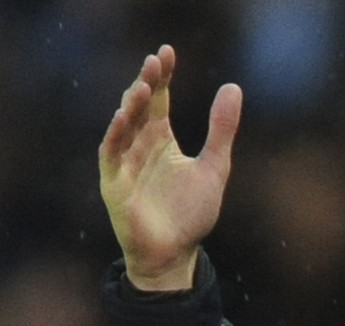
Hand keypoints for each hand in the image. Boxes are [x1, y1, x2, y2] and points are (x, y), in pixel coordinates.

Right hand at [98, 45, 242, 291]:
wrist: (176, 254)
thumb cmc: (191, 214)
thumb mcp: (215, 167)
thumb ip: (221, 130)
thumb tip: (233, 86)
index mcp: (160, 140)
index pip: (159, 100)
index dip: (162, 76)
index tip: (167, 52)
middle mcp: (139, 146)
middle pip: (140, 106)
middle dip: (146, 83)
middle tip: (155, 60)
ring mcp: (124, 163)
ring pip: (124, 126)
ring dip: (132, 105)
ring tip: (144, 85)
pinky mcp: (114, 183)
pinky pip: (112, 154)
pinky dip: (116, 134)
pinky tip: (123, 116)